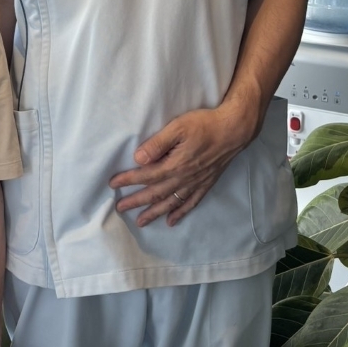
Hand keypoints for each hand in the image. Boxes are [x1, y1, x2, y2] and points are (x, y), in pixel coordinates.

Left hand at [109, 104, 252, 226]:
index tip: (113, 184)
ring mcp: (196, 183)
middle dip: (136, 201)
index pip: (146, 175)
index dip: (128, 180)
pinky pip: (190, 203)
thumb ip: (157, 144)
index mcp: (175, 165)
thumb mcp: (178, 127)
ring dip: (154, 213)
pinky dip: (179, 213)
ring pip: (170, 203)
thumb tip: (138, 158)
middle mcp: (184, 178)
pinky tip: (170, 221)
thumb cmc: (205, 124)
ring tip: (140, 222)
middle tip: (120, 208)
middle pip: (155, 193)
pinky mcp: (206, 184)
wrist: (234, 130)